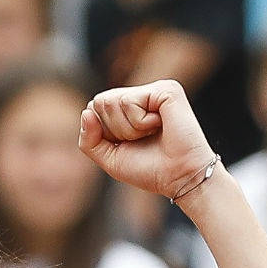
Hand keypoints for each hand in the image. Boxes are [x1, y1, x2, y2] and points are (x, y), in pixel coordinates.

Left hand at [78, 79, 220, 201]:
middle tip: (142, 139)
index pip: (93, 109)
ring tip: (152, 133)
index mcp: (129, 108)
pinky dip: (140, 122)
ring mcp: (154, 90)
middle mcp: (141, 95)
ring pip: (113, 101)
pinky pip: (130, 101)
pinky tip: (160, 126)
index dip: (103, 133)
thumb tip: (86, 112)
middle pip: (99, 102)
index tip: (128, 145)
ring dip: (129, 128)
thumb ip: (89, 140)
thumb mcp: (110, 158)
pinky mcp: (165, 89)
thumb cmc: (150, 169)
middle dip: (114, 129)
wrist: (180, 178)